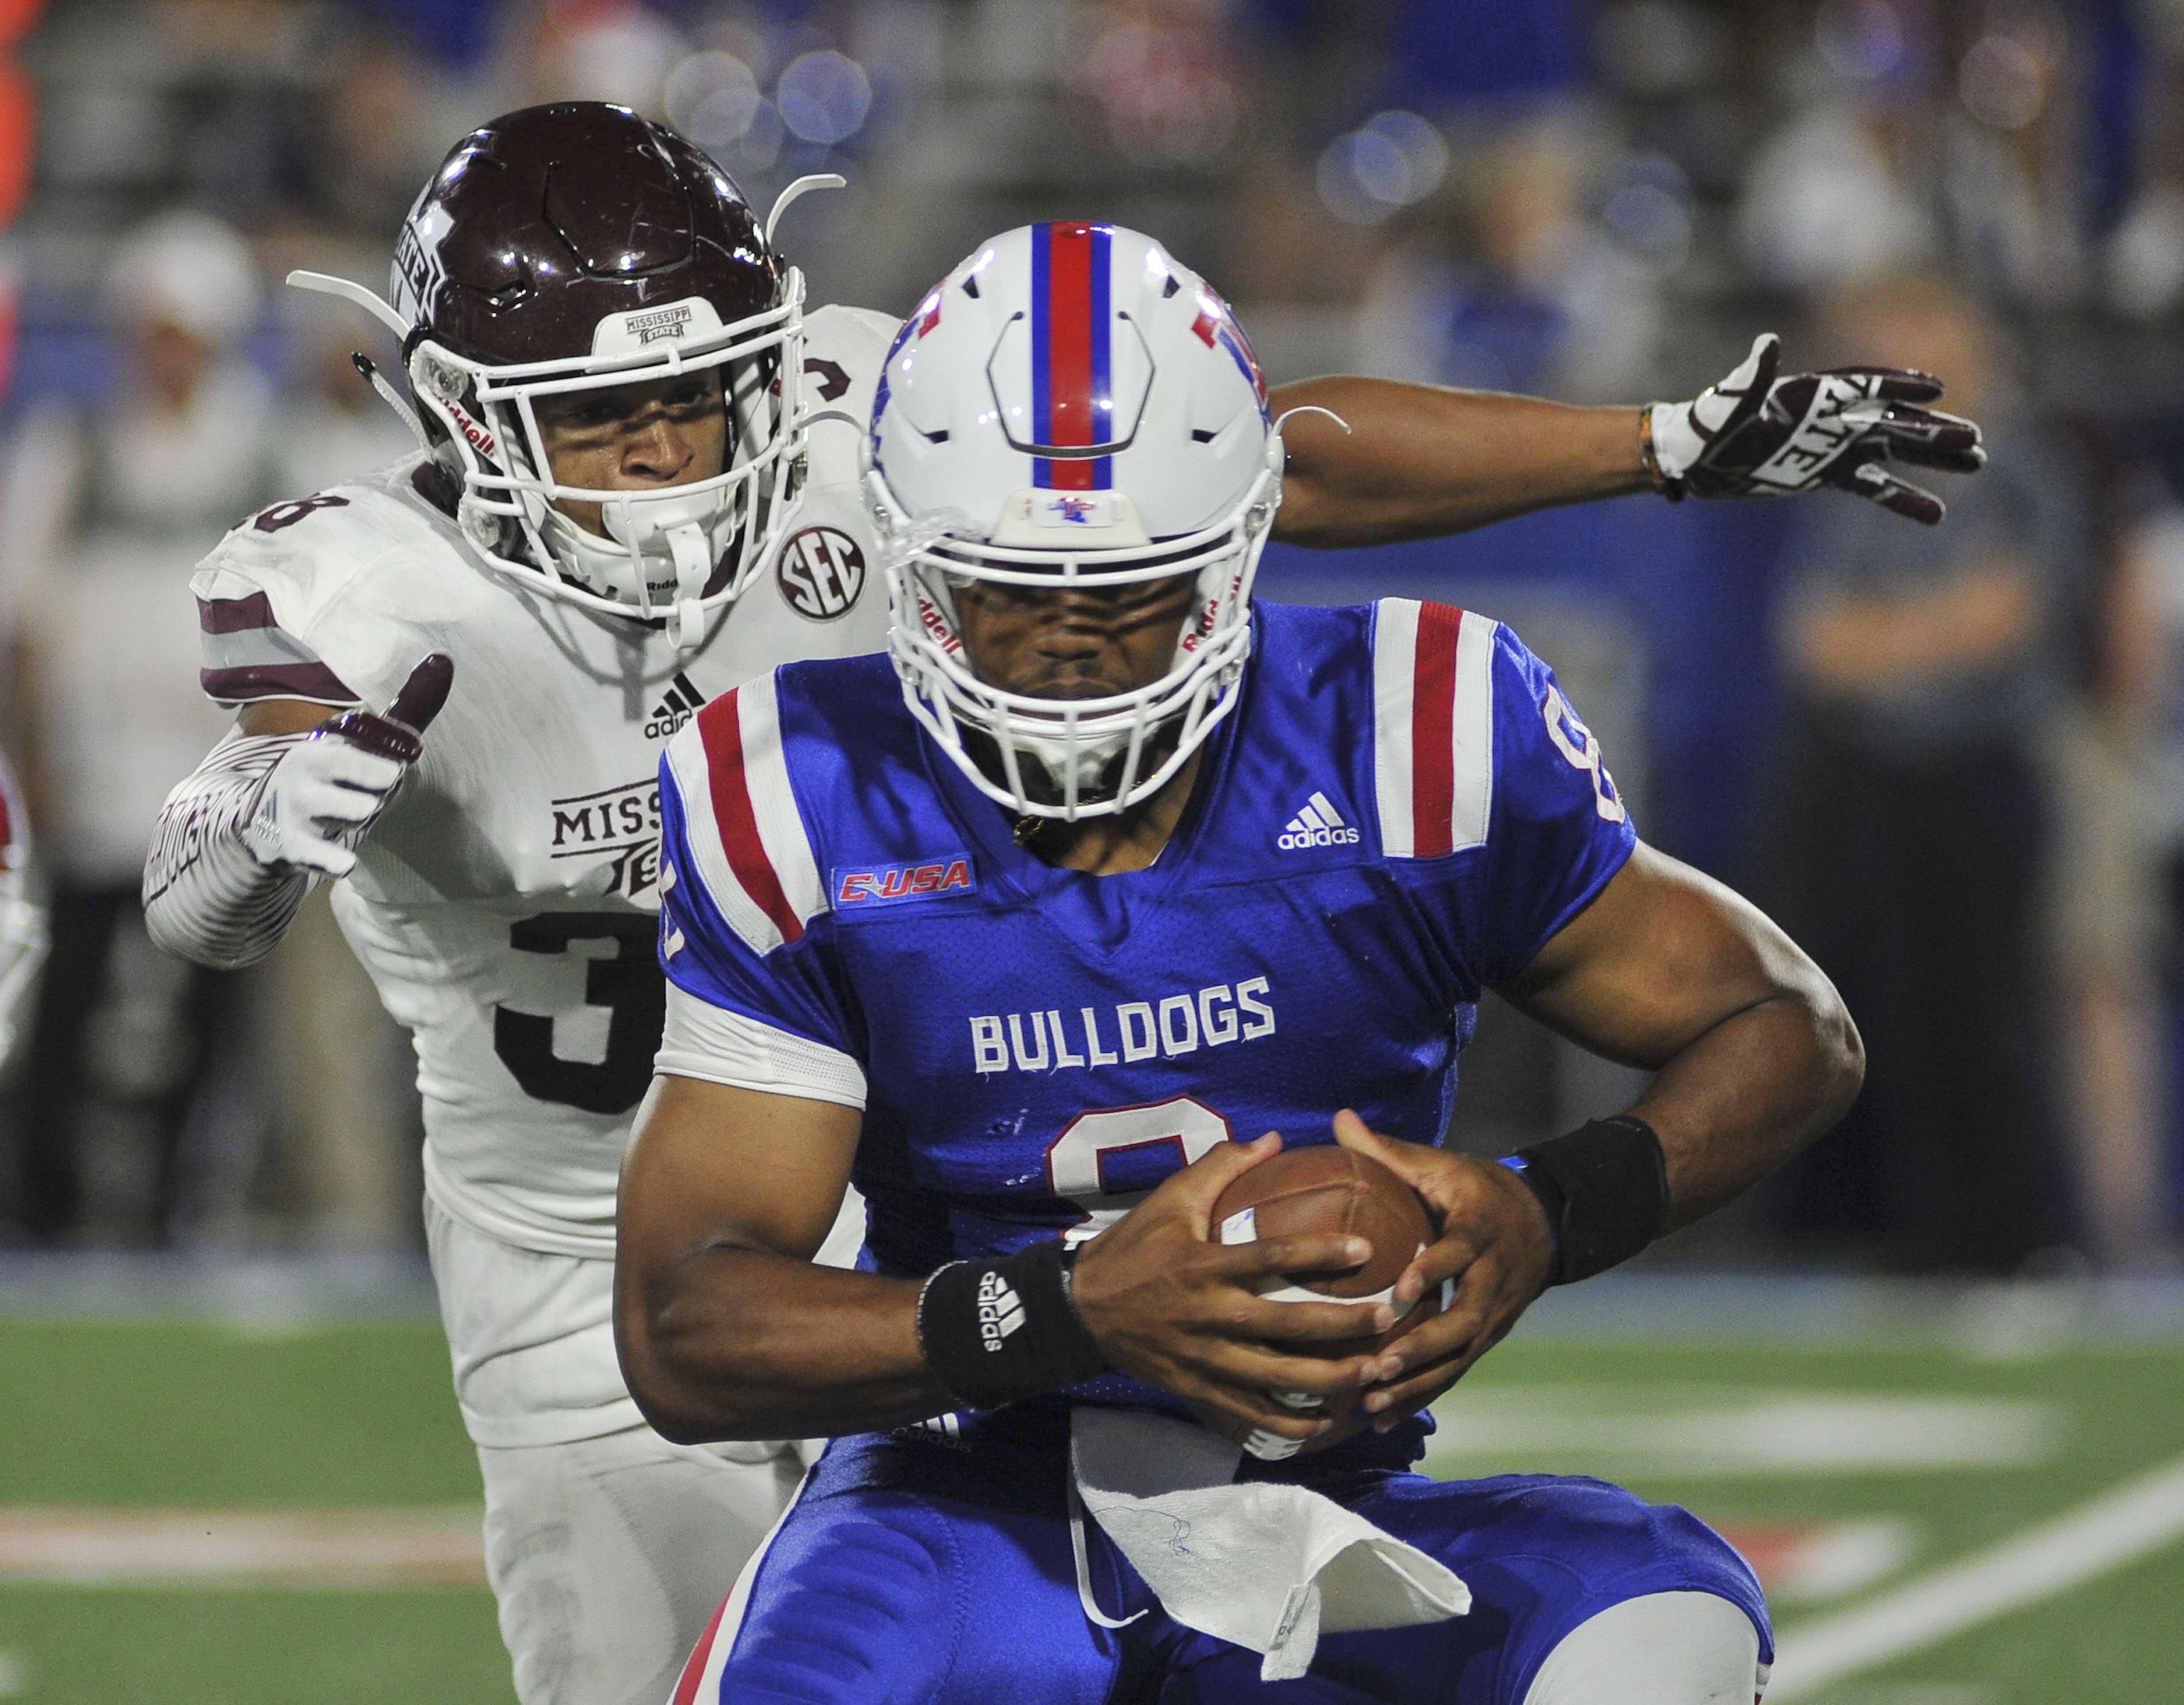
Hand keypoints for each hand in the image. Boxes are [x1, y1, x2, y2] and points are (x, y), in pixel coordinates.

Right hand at [241, 654, 452, 878]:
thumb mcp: (358, 744)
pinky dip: (334, 859)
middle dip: (378, 787)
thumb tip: (443, 660)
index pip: (357, 746)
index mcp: (321, 746)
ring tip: (354, 812)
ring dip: (362, 816)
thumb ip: (406, 712)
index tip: (397, 769)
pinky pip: (319, 854)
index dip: (383, 762)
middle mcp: (303, 772)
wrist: (261, 824)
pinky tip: (346, 863)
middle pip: (356, 773)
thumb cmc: (330, 779)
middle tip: (375, 791)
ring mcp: (294, 809)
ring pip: (350, 812)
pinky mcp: (289, 846)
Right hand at [1070, 1132, 1400, 1449]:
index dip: (1321, 1252)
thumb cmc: (1133, 1246)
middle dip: (1343, 1326)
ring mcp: (1203, 1357)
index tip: (1366, 1248)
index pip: (1272, 1256)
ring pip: (1276, 1378)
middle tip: (1388, 1319)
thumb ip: (1221, 1166)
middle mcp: (1208, 1314)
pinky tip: (1323, 1423)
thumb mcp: (1170, 1198)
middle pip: (1286, 1326)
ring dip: (1328, 1379)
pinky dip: (1286, 1423)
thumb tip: (1275, 1138)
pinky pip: (1248, 1414)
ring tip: (1372, 1373)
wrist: (1081, 1307)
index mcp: (1204, 1265)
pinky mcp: (1196, 1388)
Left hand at [1326, 1110, 1554, 1429]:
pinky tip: (1380, 1418)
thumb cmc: (1474, 1189)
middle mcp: (1492, 1280)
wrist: (1541, 1222)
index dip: (1435, 1268)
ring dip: (1417, 1382)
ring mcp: (1492, 1316)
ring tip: (1371, 1401)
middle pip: (1463, 1321)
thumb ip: (1389, 1150)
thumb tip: (1338, 1119)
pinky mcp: (1484, 1339)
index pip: (1459, 1252)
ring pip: (1458, 1357)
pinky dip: (1419, 1396)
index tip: (1401, 1284)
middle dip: (1421, 1346)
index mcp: (1481, 1232)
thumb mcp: (1441, 1165)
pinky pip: (1453, 1372)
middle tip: (1377, 1363)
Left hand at [1647, 333, 1985, 524]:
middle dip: (1933, 430)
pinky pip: (1874, 485)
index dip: (1899, 386)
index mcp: (1813, 395)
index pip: (1865, 386)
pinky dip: (1903, 498)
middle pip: (1892, 420)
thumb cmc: (1707, 425)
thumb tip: (1769, 343)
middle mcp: (1831, 417)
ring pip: (1895, 449)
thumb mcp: (1730, 405)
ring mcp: (1833, 446)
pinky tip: (1937, 513)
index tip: (1936, 389)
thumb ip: (1753, 377)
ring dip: (1934, 457)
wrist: (1692, 460)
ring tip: (1978, 462)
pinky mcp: (1826, 474)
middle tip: (1977, 440)